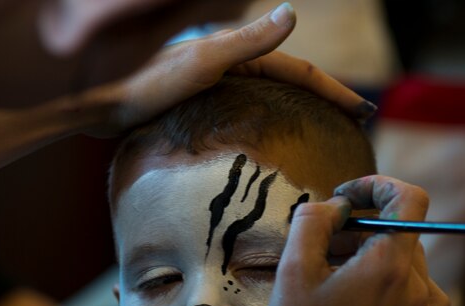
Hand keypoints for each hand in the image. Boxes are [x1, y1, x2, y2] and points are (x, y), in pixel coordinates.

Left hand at [74, 4, 373, 137]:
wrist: (102, 103)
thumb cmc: (146, 86)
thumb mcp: (201, 64)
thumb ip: (245, 42)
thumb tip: (292, 12)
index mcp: (236, 52)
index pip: (297, 69)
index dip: (332, 89)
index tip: (361, 111)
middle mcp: (229, 60)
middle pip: (289, 78)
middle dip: (325, 96)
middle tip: (355, 119)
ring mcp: (216, 80)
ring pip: (271, 92)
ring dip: (301, 106)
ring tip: (325, 126)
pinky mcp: (200, 99)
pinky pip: (249, 106)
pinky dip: (272, 116)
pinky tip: (272, 134)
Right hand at [261, 176, 449, 305]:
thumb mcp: (293, 270)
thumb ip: (314, 220)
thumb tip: (335, 206)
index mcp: (390, 266)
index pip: (408, 199)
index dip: (376, 186)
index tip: (346, 197)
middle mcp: (419, 287)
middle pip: (401, 231)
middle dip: (362, 228)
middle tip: (321, 245)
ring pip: (404, 260)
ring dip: (371, 256)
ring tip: (329, 278)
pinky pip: (409, 289)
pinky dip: (383, 282)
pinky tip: (348, 304)